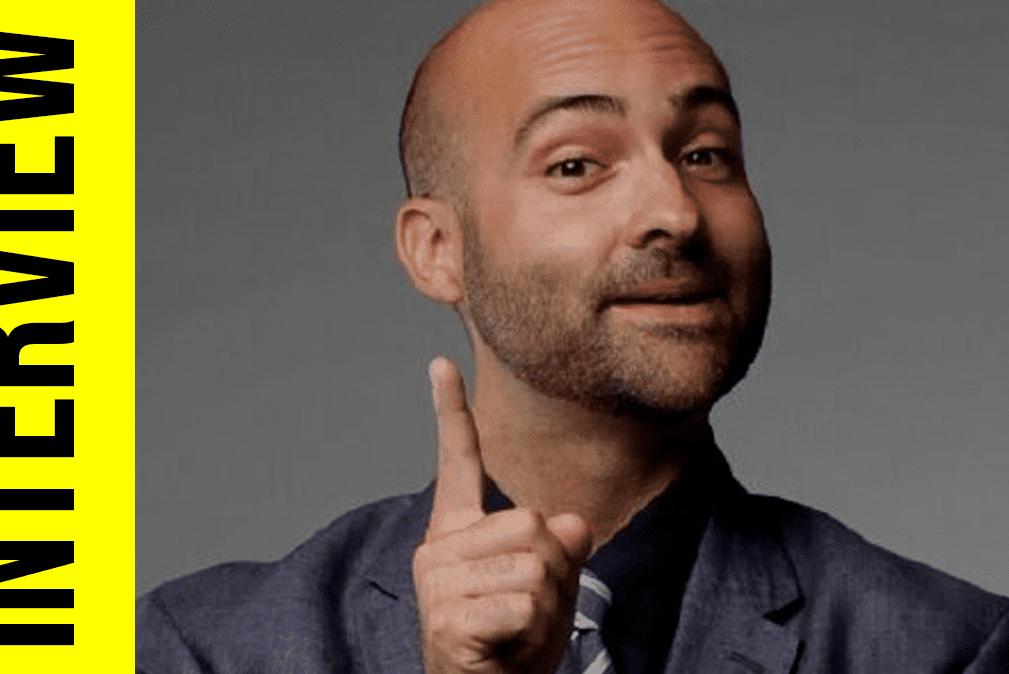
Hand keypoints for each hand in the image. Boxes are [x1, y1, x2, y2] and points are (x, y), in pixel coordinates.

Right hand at [414, 357, 591, 673]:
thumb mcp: (550, 586)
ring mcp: (438, 583)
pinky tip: (505, 647)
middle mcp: (439, 548)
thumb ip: (560, 546)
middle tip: (527, 610)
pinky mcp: (447, 618)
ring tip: (515, 630)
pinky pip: (524, 603)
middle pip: (533, 522)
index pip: (457, 462)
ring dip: (546, 606)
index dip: (450, 410)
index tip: (441, 362)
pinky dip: (532, 632)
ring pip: (534, 564)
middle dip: (553, 571)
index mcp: (458, 531)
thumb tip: (570, 523)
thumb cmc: (515, 644)